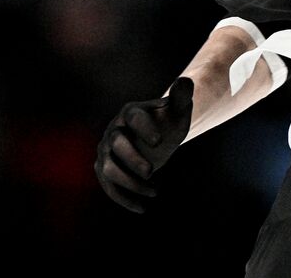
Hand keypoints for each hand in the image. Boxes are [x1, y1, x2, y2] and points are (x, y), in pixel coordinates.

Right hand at [94, 76, 195, 212]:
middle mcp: (114, 130)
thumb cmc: (169, 121)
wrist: (158, 136)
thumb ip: (182, 95)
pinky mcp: (105, 168)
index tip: (159, 141)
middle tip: (151, 171)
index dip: (144, 128)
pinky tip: (141, 208)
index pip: (134, 118)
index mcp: (131, 112)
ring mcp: (106, 150)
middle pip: (117, 144)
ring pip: (109, 168)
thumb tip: (186, 82)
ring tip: (154, 191)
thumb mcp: (178, 109)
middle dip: (132, 158)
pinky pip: (108, 185)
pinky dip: (123, 198)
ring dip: (128, 183)